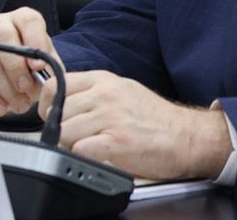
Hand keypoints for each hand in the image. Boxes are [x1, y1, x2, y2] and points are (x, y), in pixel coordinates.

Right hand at [0, 6, 55, 116]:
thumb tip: (43, 75)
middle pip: (1, 36)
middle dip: (14, 67)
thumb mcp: (48, 66)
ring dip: (3, 89)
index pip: (29, 20)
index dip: (35, 41)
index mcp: (23, 19)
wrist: (18, 78)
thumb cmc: (34, 68)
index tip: (39, 66)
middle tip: (25, 88)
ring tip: (19, 105)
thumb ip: (49, 69)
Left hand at [41, 70, 230, 180]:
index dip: (48, 104)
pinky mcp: (117, 142)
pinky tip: (97, 156)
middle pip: (57, 111)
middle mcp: (104, 94)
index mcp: (102, 80)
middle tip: (72, 138)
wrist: (188, 136)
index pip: (55, 85)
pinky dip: (83, 156)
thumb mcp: (122, 90)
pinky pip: (80, 149)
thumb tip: (63, 103)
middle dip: (59, 128)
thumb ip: (92, 93)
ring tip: (87, 148)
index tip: (52, 116)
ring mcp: (110, 117)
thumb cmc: (155, 118)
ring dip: (70, 145)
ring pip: (64, 131)